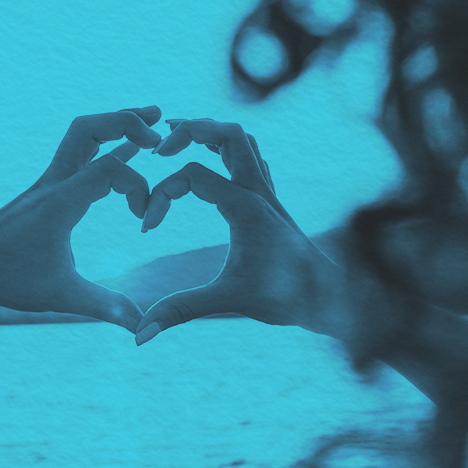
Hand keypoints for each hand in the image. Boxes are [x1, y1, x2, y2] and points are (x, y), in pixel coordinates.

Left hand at [0, 106, 163, 331]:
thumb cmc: (6, 277)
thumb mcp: (60, 296)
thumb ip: (105, 307)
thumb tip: (141, 329)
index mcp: (61, 201)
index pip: (110, 167)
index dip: (139, 187)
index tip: (143, 223)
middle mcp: (55, 182)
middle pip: (89, 127)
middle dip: (126, 120)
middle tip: (159, 126)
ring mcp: (49, 182)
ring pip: (82, 133)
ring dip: (116, 125)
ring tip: (150, 122)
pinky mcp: (47, 190)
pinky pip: (79, 154)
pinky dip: (106, 146)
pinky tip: (124, 150)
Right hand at [134, 118, 345, 343]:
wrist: (328, 298)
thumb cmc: (284, 297)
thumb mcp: (226, 301)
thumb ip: (181, 311)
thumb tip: (139, 337)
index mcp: (245, 206)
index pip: (191, 175)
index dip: (160, 195)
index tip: (146, 228)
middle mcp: (259, 190)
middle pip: (226, 132)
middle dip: (190, 131)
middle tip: (158, 145)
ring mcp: (268, 192)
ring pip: (242, 139)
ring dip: (210, 133)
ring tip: (178, 135)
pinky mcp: (271, 201)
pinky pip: (251, 157)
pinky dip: (227, 149)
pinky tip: (211, 159)